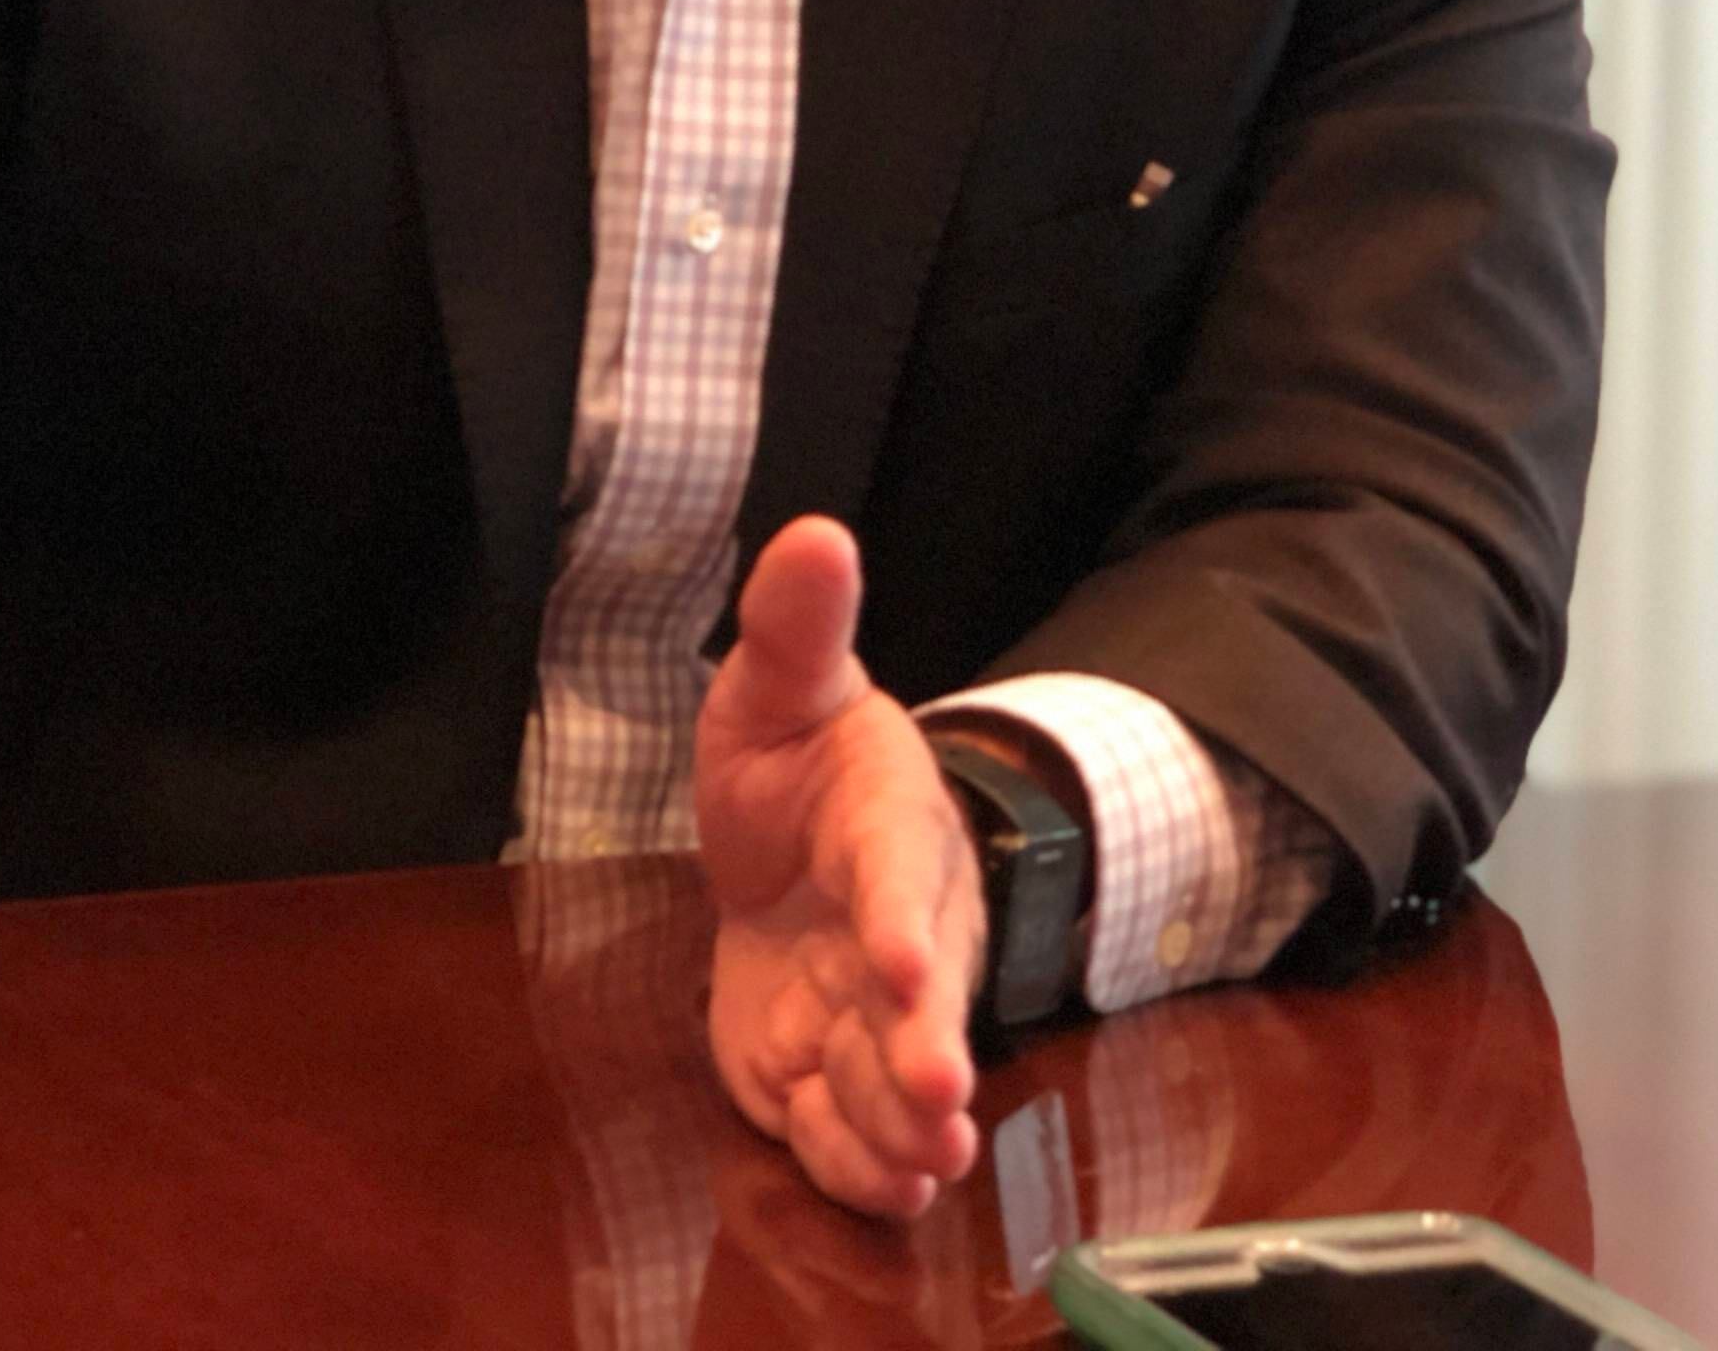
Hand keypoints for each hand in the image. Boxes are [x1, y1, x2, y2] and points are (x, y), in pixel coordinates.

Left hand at [695, 515, 986, 1218]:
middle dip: (928, 1047)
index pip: (895, 866)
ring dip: (901, 1123)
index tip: (898, 957)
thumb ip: (796, 624)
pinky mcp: (831, 1072)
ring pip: (898, 1078)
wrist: (794, 853)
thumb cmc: (796, 762)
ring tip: (915, 1164)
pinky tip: (876, 1187)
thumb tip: (813, 529)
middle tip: (939, 1095)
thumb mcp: (779, 687)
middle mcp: (899, 928)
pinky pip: (853, 1129)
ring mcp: (872, 1013)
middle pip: (923, 996)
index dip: (898, 914)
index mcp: (884, 822)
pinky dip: (859, 1163)